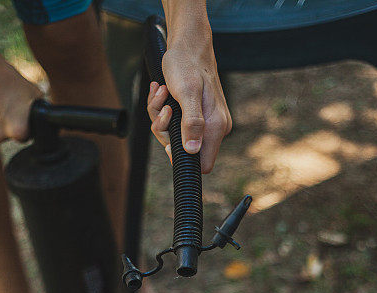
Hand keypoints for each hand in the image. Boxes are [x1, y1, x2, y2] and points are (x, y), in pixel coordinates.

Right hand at [0, 55, 40, 144]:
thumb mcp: (35, 94)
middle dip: (6, 126)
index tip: (19, 114)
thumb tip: (48, 121)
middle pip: (5, 137)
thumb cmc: (8, 79)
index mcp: (17, 131)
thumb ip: (41, 114)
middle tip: (4, 105)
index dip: (23, 126)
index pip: (23, 137)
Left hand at [147, 35, 230, 173]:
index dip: (183, 158)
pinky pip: (174, 123)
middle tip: (165, 107)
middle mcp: (214, 128)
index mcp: (216, 127)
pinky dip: (162, 108)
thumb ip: (192, 123)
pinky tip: (162, 91)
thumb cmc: (187, 64)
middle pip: (185, 150)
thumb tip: (192, 150)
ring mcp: (204, 122)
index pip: (202, 165)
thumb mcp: (187, 92)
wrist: (188, 44)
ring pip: (175, 135)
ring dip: (161, 116)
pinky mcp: (196, 115)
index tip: (170, 140)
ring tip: (162, 93)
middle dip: (166, 130)